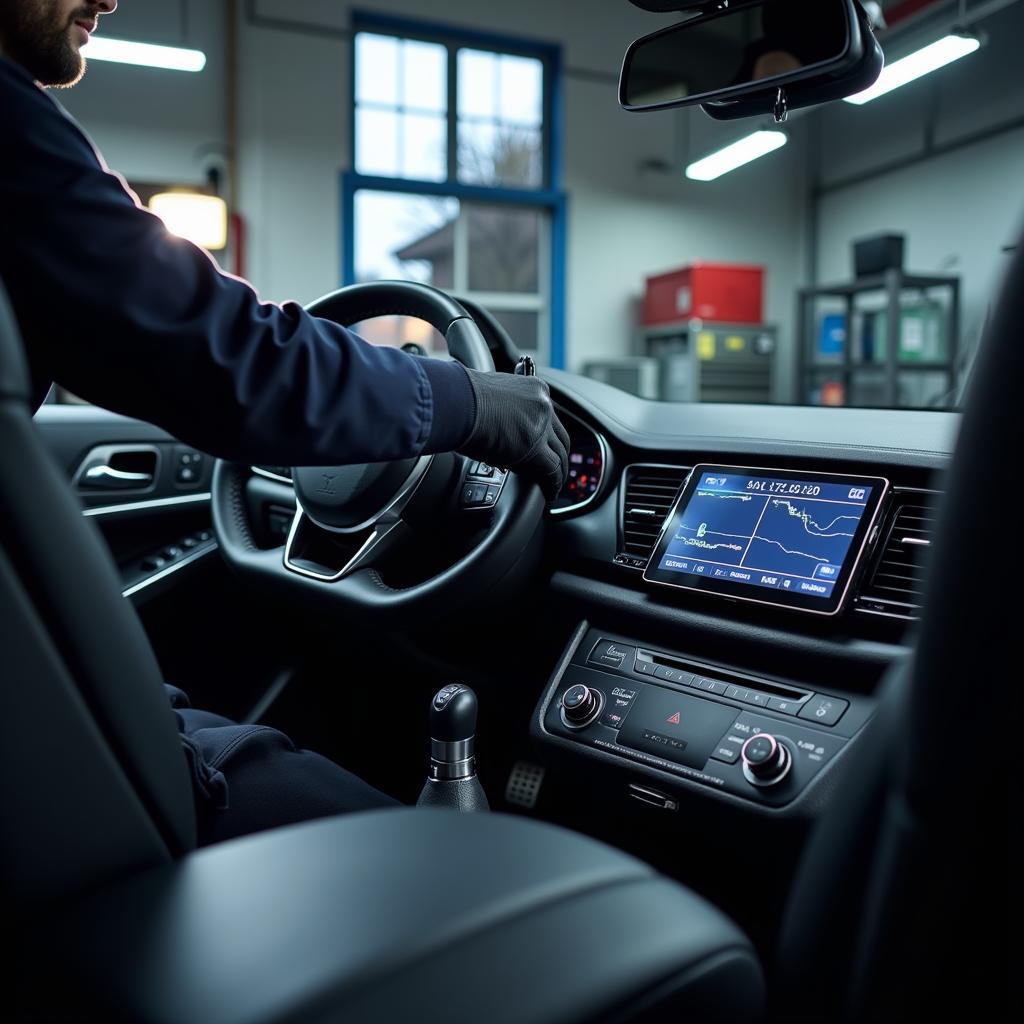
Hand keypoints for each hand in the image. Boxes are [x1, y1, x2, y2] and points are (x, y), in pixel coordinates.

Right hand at [459, 368, 569, 501]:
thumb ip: (505, 413)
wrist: (455, 404)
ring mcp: (541, 427)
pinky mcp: (535, 448)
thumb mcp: (492, 400)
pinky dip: (552, 483)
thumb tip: (503, 433)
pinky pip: (551, 470)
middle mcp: (542, 406)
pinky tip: (549, 490)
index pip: (550, 416)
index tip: (548, 446)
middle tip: (556, 468)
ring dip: (558, 472)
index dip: (550, 435)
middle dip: (559, 454)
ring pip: (558, 454)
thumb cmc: (461, 400)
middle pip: (560, 436)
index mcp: (534, 389)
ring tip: (553, 484)